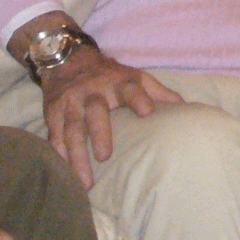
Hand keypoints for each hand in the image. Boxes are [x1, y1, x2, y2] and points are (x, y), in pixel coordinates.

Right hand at [39, 44, 181, 189]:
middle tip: (105, 156)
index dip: (139, 98)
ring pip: (72, 129)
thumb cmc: (109, 74)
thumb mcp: (134, 77)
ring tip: (86, 181)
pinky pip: (53, 134)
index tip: (147, 112)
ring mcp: (71, 102)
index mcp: (118, 83)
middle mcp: (94, 92)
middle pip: (96, 113)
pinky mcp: (52, 110)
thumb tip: (187, 110)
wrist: (67, 58)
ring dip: (77, 155)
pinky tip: (62, 172)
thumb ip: (158, 92)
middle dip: (100, 133)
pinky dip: (57, 153)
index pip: (130, 89)